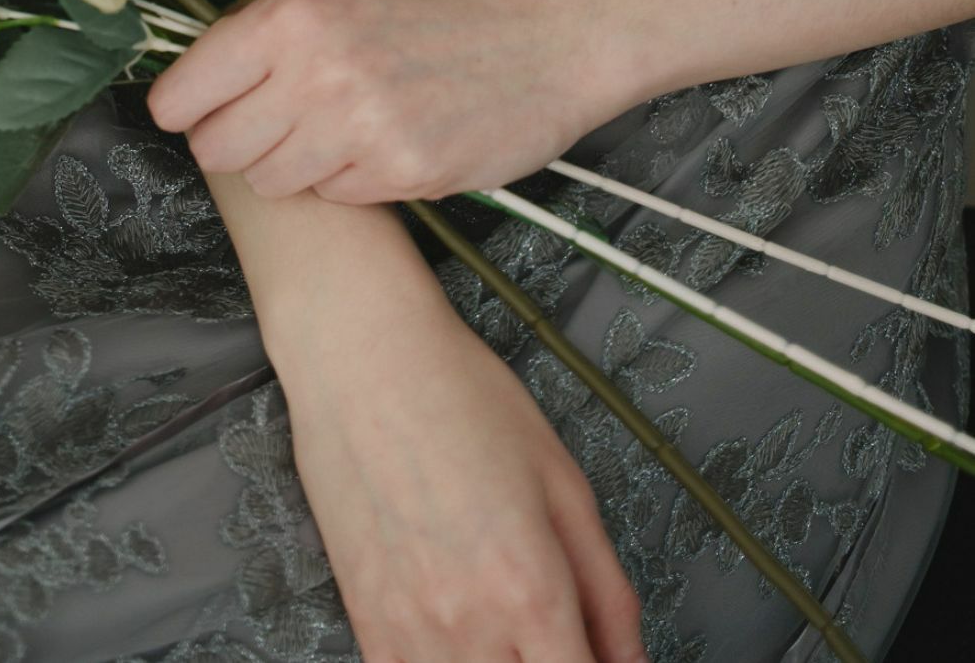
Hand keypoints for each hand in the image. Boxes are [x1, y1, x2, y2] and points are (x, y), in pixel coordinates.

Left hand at [146, 0, 623, 201]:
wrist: (546, 43)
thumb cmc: (443, 24)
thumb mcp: (343, 9)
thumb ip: (271, 45)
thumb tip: (193, 91)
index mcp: (294, 18)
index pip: (184, 92)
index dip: (186, 109)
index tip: (196, 112)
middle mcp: (315, 70)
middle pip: (217, 148)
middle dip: (240, 144)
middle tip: (282, 124)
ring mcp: (356, 126)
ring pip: (270, 181)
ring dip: (297, 167)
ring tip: (344, 130)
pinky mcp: (398, 174)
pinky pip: (333, 198)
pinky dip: (351, 183)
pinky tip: (388, 146)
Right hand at [273, 286, 646, 662]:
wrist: (361, 357)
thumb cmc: (456, 394)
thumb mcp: (563, 480)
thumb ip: (608, 589)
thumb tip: (629, 660)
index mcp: (528, 587)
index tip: (602, 658)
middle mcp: (467, 624)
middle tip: (558, 633)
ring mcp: (408, 632)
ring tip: (510, 625)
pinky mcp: (366, 624)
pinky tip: (464, 635)